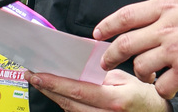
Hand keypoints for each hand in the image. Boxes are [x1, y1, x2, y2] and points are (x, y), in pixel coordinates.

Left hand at [29, 69, 169, 111]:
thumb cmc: (144, 97)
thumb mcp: (127, 80)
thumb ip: (103, 76)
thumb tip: (80, 70)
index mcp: (114, 100)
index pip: (78, 91)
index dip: (56, 83)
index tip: (39, 75)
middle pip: (68, 103)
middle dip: (48, 89)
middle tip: (33, 75)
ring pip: (69, 110)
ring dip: (54, 96)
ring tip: (41, 82)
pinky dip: (66, 104)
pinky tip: (59, 94)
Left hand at [93, 0, 177, 98]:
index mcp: (170, 5)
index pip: (127, 15)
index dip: (107, 25)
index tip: (99, 33)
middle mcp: (166, 27)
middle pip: (125, 44)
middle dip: (110, 55)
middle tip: (105, 61)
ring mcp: (173, 51)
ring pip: (141, 66)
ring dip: (141, 73)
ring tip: (149, 75)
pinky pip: (162, 85)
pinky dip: (162, 88)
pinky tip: (168, 86)